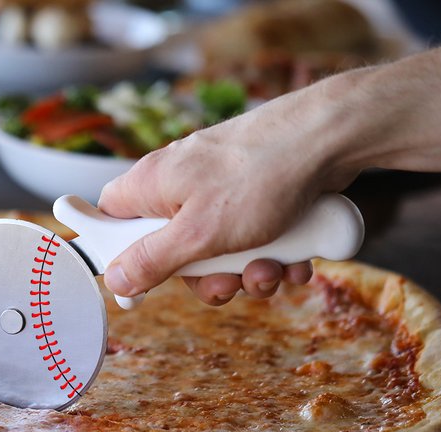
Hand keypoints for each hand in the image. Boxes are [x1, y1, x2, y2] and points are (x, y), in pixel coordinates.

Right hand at [97, 92, 356, 304]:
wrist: (332, 137)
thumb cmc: (260, 175)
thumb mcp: (198, 234)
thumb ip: (152, 260)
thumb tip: (114, 280)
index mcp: (150, 185)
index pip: (109, 221)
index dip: (118, 256)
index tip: (135, 287)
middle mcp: (180, 183)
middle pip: (172, 249)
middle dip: (206, 277)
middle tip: (228, 284)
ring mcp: (219, 189)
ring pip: (218, 249)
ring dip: (247, 271)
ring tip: (273, 269)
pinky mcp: (256, 193)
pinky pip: (252, 238)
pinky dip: (273, 254)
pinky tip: (295, 258)